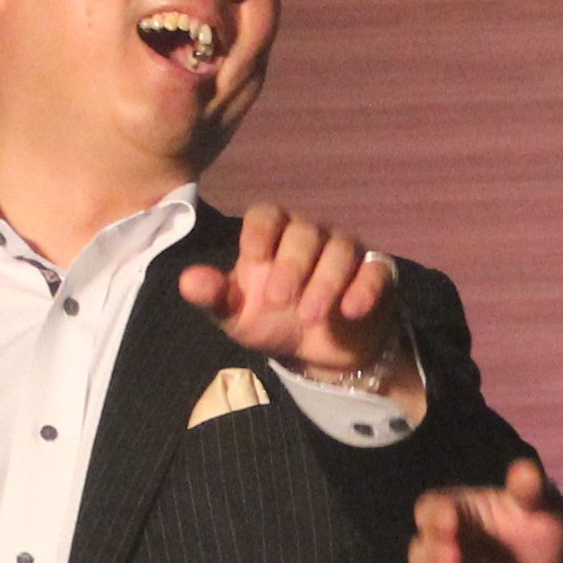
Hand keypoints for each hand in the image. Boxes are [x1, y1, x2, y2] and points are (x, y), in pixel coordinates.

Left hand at [178, 203, 423, 405]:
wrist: (316, 349)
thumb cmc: (271, 320)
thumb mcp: (237, 315)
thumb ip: (214, 297)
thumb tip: (187, 281)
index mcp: (273, 237)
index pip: (267, 214)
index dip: (260, 231)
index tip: (252, 258)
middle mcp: (310, 236)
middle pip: (305, 231)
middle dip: (292, 264)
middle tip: (279, 300)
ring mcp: (345, 252)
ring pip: (342, 248)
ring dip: (326, 281)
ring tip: (311, 317)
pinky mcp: (375, 273)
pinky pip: (376, 269)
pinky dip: (365, 288)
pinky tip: (352, 310)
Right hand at [410, 460, 562, 562]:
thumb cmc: (542, 536)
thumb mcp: (544, 509)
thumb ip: (531, 491)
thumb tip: (524, 471)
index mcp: (458, 518)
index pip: (430, 511)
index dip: (433, 517)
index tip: (449, 521)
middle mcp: (445, 555)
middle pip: (419, 554)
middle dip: (431, 557)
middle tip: (455, 558)